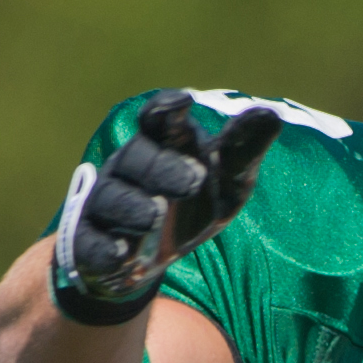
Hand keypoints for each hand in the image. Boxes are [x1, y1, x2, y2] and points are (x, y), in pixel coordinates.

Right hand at [52, 90, 283, 322]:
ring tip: (155, 216)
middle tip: (195, 180)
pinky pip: (93, 242)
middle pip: (138, 159)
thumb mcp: (225, 180)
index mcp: (161, 145)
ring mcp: (107, 204)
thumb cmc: (192, 205)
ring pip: (113, 198)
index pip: (158, 119)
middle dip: (163, 168)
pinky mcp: (92, 242)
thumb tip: (270, 114)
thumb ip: (242, 150)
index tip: (182, 103)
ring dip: (134, 206)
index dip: (166, 109)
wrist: (149, 258)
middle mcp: (128, 168)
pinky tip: (122, 254)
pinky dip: (106, 248)